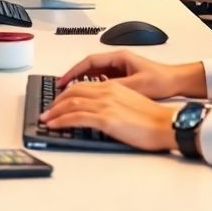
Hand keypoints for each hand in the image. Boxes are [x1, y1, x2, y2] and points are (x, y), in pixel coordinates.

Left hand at [38, 79, 178, 152]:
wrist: (166, 124)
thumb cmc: (153, 118)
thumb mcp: (130, 103)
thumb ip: (113, 103)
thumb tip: (101, 111)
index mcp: (113, 87)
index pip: (82, 85)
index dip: (66, 93)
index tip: (58, 100)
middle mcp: (107, 91)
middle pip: (73, 92)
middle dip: (56, 101)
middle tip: (47, 110)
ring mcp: (105, 104)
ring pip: (71, 104)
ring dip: (54, 111)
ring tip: (45, 119)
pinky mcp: (105, 119)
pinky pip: (76, 117)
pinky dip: (61, 120)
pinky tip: (53, 125)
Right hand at [57, 50, 204, 98]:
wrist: (177, 81)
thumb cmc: (161, 80)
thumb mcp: (136, 85)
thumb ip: (115, 87)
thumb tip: (96, 92)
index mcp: (119, 58)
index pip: (88, 62)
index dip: (73, 72)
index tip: (62, 82)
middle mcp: (117, 61)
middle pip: (88, 68)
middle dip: (73, 78)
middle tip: (60, 90)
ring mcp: (120, 69)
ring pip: (94, 75)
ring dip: (82, 84)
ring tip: (70, 96)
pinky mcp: (123, 78)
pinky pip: (102, 81)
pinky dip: (93, 88)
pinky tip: (89, 99)